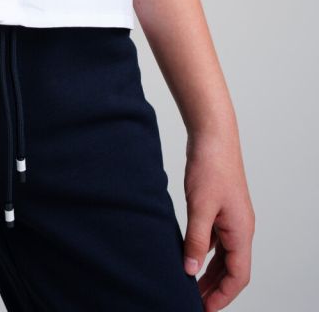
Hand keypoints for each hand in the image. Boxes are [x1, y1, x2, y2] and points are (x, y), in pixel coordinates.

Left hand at [182, 129, 254, 310]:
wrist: (212, 135)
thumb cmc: (211, 166)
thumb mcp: (200, 206)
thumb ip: (195, 239)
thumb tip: (190, 269)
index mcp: (241, 231)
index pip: (238, 276)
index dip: (222, 296)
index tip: (204, 309)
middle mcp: (240, 228)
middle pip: (231, 269)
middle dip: (214, 288)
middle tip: (193, 302)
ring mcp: (231, 218)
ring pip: (223, 255)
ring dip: (208, 271)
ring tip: (189, 285)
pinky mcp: (220, 208)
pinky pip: (215, 239)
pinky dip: (204, 251)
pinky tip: (188, 255)